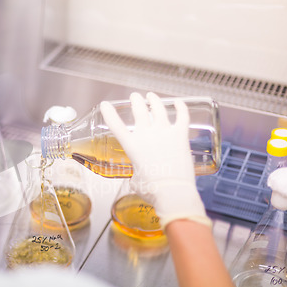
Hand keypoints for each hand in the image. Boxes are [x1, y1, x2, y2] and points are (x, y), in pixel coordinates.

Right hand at [100, 92, 210, 228]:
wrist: (173, 191)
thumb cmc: (153, 190)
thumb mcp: (136, 181)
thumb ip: (135, 174)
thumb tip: (138, 176)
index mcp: (132, 146)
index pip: (115, 124)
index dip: (109, 113)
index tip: (105, 105)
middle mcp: (147, 135)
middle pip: (139, 109)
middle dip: (135, 100)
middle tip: (134, 97)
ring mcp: (165, 132)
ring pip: (158, 108)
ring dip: (154, 100)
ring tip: (152, 96)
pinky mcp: (181, 135)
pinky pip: (182, 116)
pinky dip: (180, 107)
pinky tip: (178, 102)